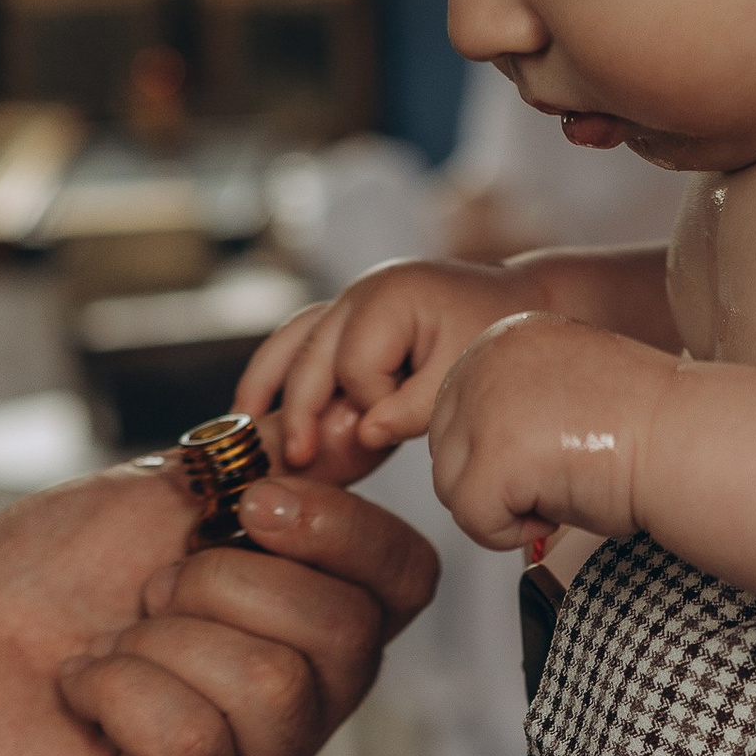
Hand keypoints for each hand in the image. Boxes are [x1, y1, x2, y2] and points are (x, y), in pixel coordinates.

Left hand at [0, 462, 435, 755]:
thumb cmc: (50, 572)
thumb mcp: (176, 492)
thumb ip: (276, 465)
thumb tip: (359, 432)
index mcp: (315, 631)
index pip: (407, 580)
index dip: (343, 530)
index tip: (250, 503)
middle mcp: (302, 715)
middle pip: (342, 637)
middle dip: (221, 585)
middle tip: (146, 596)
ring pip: (271, 690)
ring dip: (160, 641)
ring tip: (110, 650)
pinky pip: (194, 745)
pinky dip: (119, 694)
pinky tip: (84, 694)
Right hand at [235, 261, 524, 480]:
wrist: (513, 304)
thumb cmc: (493, 335)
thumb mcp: (459, 374)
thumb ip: (412, 408)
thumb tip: (363, 434)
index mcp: (388, 297)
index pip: (354, 367)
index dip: (370, 405)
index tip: (394, 429)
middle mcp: (358, 294)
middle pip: (310, 357)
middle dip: (300, 411)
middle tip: (294, 461)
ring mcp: (348, 303)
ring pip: (289, 345)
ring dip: (265, 389)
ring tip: (242, 432)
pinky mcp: (348, 319)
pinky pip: (298, 344)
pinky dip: (276, 376)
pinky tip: (254, 411)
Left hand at [429, 316, 677, 552]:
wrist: (692, 441)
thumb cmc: (650, 427)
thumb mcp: (569, 389)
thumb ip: (517, 399)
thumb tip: (477, 446)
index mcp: (504, 335)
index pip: (459, 413)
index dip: (506, 454)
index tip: (563, 453)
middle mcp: (484, 357)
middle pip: (447, 449)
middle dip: (496, 481)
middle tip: (562, 479)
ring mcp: (484, 404)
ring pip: (451, 486)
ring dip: (503, 507)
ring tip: (563, 492)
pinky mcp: (493, 455)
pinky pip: (471, 519)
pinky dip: (510, 534)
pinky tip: (559, 513)